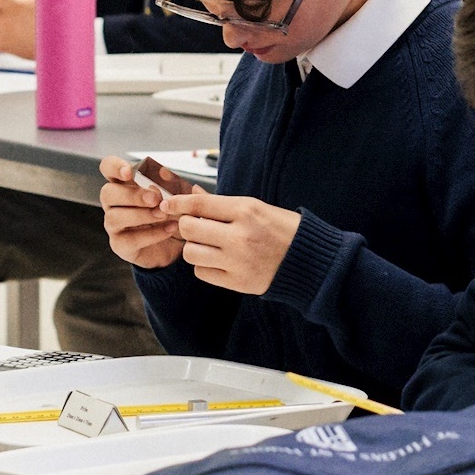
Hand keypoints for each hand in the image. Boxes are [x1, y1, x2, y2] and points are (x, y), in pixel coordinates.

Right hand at [99, 156, 183, 269]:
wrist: (177, 245)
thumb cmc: (171, 214)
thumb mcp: (178, 196)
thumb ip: (173, 184)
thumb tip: (165, 173)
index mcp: (124, 184)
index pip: (108, 167)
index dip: (114, 167)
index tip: (129, 172)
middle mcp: (114, 204)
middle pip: (107, 193)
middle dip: (132, 195)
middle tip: (155, 199)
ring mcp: (114, 225)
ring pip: (114, 217)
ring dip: (142, 214)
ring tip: (163, 214)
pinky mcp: (121, 245)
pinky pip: (130, 239)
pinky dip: (152, 234)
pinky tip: (170, 229)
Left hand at [166, 193, 302, 295]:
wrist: (308, 261)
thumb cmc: (282, 229)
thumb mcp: (256, 207)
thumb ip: (221, 203)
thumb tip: (191, 192)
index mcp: (247, 211)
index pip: (200, 203)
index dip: (178, 203)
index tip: (167, 204)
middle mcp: (240, 236)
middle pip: (189, 228)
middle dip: (187, 225)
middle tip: (195, 226)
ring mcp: (238, 261)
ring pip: (191, 253)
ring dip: (194, 247)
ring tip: (208, 245)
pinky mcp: (238, 282)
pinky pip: (202, 273)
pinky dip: (204, 266)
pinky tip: (218, 260)